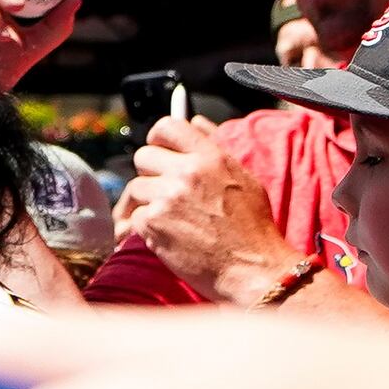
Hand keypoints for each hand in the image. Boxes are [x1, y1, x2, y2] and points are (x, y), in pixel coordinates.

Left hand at [112, 114, 300, 304]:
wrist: (254, 269)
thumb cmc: (253, 227)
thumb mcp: (243, 178)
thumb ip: (214, 146)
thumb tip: (195, 119)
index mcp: (211, 157)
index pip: (167, 126)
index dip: (158, 139)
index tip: (161, 152)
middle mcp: (187, 173)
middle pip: (142, 156)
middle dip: (150, 174)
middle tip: (164, 192)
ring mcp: (168, 198)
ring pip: (136, 189)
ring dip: (147, 204)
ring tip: (169, 220)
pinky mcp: (153, 224)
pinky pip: (135, 217)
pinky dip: (144, 229)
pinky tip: (164, 237)